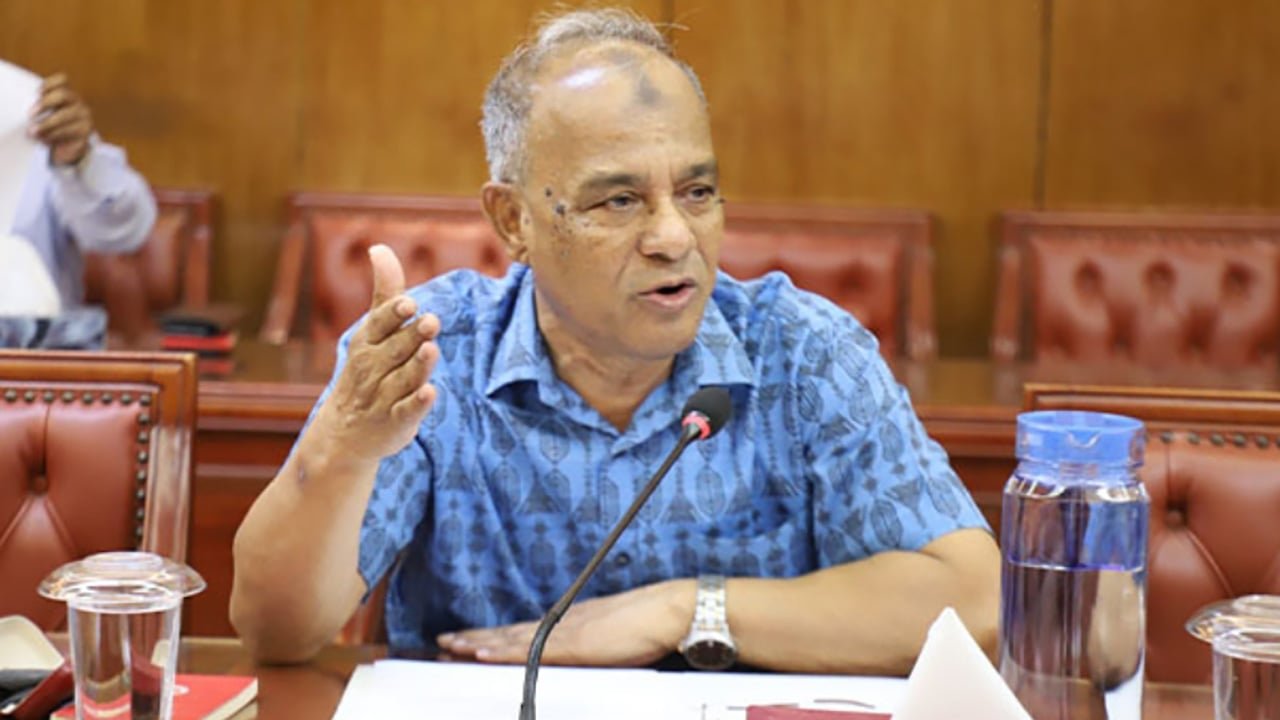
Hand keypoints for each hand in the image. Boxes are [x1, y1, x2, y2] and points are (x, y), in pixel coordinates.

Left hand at [29, 74, 93, 165]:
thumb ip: (43, 106)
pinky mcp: (86, 134)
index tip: (37, 93)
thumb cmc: (54, 127)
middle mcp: (79, 104)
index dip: (49, 84)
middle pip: (63, 94)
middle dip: (45, 103)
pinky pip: (68, 133)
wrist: (69, 148)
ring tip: (33, 132)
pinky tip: (45, 139)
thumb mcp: (49, 113)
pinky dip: (54, 136)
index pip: (62, 80)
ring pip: (65, 116)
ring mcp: (85, 119)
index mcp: (69, 95)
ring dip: (46, 124)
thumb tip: (27, 106)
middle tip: (31, 114)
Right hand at [316, 244, 440, 463]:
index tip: (408, 303)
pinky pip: (407, 411)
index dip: (393, 315)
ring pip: (403, 379)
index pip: (379, 325)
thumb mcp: (372, 331)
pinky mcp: (397, 421)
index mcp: (367, 343)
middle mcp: (373, 369)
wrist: (345, 433)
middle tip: (430, 321)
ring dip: (418, 365)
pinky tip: (430, 393)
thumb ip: (384, 293)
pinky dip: (418, 403)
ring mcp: (384, 397)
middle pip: (396, 350)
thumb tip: (379, 247)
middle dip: (412, 336)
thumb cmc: (367, 370)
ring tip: (431, 349)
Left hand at [436, 580, 693, 666]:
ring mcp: (565, 631)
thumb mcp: (612, 641)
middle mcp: (561, 623)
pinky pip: (530, 648)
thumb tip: (576, 661)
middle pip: (509, 633)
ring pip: (511, 638)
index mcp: (570, 623)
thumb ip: (590, 650)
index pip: (523, 632)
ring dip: (478, 643)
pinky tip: (482, 653)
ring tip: (450, 648)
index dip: (493, 637)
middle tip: (442, 644)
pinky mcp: (573, 643)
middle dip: (474, 639)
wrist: (669, 611)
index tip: (467, 641)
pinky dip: (503, 651)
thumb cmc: (649, 626)